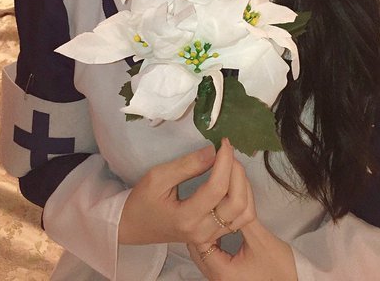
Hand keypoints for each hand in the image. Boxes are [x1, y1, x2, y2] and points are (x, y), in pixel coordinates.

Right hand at [118, 138, 253, 245]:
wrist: (134, 226)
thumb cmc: (143, 200)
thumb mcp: (158, 176)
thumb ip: (187, 165)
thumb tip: (213, 151)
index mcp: (186, 218)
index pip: (217, 188)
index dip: (225, 162)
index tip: (224, 143)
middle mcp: (202, 231)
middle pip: (237, 202)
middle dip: (238, 172)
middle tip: (227, 153)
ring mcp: (210, 237)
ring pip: (245, 213)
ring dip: (244, 186)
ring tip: (231, 166)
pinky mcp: (214, 235)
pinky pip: (241, 220)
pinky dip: (245, 199)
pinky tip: (233, 182)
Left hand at [188, 178, 297, 280]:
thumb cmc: (280, 268)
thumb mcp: (261, 238)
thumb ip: (242, 216)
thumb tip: (230, 192)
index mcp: (221, 272)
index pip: (199, 239)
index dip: (203, 217)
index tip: (210, 198)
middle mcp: (216, 278)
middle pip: (197, 246)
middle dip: (202, 222)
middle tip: (210, 200)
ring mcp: (219, 278)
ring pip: (202, 250)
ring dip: (206, 231)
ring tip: (214, 210)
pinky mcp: (225, 276)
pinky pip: (210, 255)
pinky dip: (213, 240)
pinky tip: (220, 227)